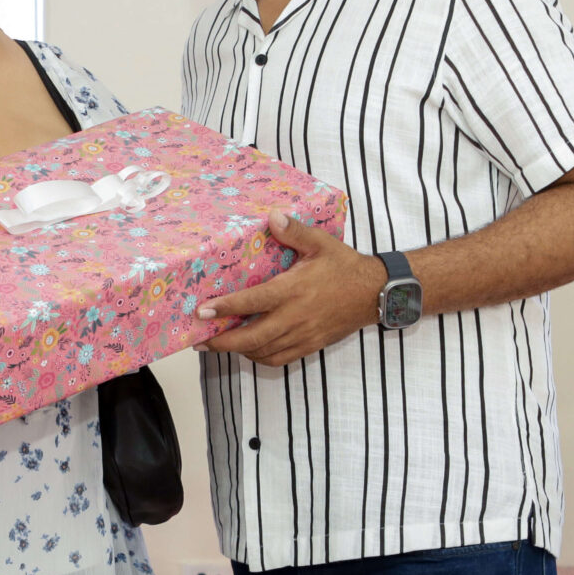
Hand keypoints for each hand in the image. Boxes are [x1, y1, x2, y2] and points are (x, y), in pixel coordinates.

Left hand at [197, 212, 385, 367]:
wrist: (374, 293)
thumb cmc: (345, 266)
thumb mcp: (321, 243)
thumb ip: (294, 231)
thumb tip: (272, 216)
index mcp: (293, 290)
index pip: (252, 302)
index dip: (225, 308)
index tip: (203, 311)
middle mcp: (295, 317)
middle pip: (251, 337)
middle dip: (222, 341)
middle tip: (199, 339)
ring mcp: (302, 335)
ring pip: (263, 351)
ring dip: (238, 351)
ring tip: (218, 344)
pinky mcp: (310, 346)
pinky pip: (279, 359)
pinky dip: (260, 357)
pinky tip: (249, 350)